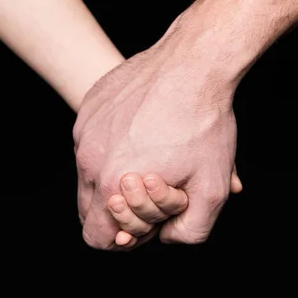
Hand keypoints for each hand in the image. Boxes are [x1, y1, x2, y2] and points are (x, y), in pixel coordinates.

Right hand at [73, 18, 239, 249]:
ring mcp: (85, 128)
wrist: (195, 62)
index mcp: (109, 184)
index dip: (126, 235)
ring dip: (116, 172)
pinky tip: (146, 127)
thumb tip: (167, 235)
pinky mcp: (90, 106)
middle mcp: (86, 156)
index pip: (95, 235)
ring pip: (90, 170)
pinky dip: (114, 142)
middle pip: (89, 206)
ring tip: (153, 153)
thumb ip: (189, 230)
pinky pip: (94, 138)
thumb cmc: (205, 123)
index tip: (151, 217)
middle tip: (154, 185)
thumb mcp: (213, 188)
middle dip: (121, 207)